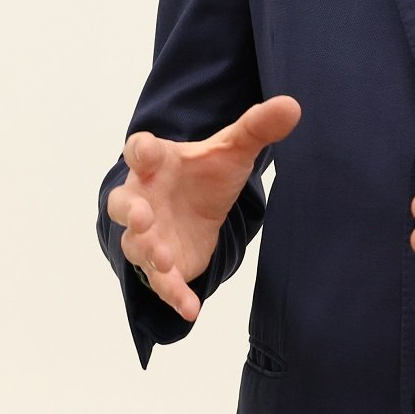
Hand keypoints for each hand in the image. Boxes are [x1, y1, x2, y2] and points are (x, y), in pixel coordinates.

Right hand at [107, 97, 301, 322]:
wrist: (200, 206)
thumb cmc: (204, 172)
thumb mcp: (233, 150)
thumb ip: (256, 127)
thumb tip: (292, 105)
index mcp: (156, 162)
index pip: (140, 151)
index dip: (141, 151)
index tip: (146, 152)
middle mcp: (143, 197)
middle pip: (122, 203)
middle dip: (129, 211)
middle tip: (142, 216)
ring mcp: (148, 234)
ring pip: (135, 246)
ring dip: (146, 253)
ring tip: (164, 259)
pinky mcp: (163, 265)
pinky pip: (161, 283)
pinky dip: (172, 295)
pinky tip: (191, 308)